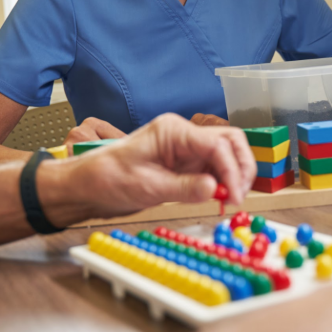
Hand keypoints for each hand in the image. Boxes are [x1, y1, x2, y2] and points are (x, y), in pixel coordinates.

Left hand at [38, 114, 255, 224]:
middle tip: (238, 197)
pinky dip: (222, 184)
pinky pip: (214, 169)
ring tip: (229, 201)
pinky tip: (218, 200)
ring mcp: (187, 149)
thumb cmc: (108, 177)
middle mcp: (184, 135)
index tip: (233, 196)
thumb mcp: (146, 187)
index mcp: (173, 131)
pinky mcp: (186, 164)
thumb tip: (215, 188)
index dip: (232, 171)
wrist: (89, 184)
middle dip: (242, 168)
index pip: (218, 144)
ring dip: (235, 176)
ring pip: (227, 155)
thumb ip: (183, 188)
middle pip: (231, 142)